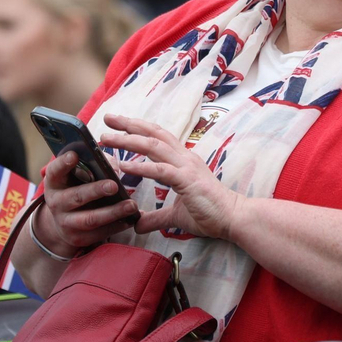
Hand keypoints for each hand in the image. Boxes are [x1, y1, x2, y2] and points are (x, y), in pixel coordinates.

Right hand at [38, 151, 140, 253]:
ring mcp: (66, 223)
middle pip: (76, 197)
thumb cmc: (78, 188)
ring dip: (113, 212)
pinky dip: (117, 226)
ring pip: (90, 219)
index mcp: (55, 183)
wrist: (64, 222)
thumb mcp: (78, 176)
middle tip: (114, 185)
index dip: (63, 163)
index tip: (74, 155)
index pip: (55, 171)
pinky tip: (131, 219)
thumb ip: (95, 166)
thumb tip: (115, 169)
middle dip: (96, 191)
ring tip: (131, 205)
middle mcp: (56, 203)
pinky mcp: (78, 238)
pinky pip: (100, 233)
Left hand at [96, 114, 240, 239]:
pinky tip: (123, 165)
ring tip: (107, 138)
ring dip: (128, 140)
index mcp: (183, 160)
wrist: (234, 218)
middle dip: (129, 124)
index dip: (138, 128)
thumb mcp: (176, 215)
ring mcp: (186, 167)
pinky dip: (140, 166)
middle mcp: (184, 158)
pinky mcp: (187, 180)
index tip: (117, 123)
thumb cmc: (210, 212)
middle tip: (107, 118)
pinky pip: (160, 170)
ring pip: (153, 146)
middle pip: (153, 134)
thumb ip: (156, 217)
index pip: (158, 137)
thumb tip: (137, 224)